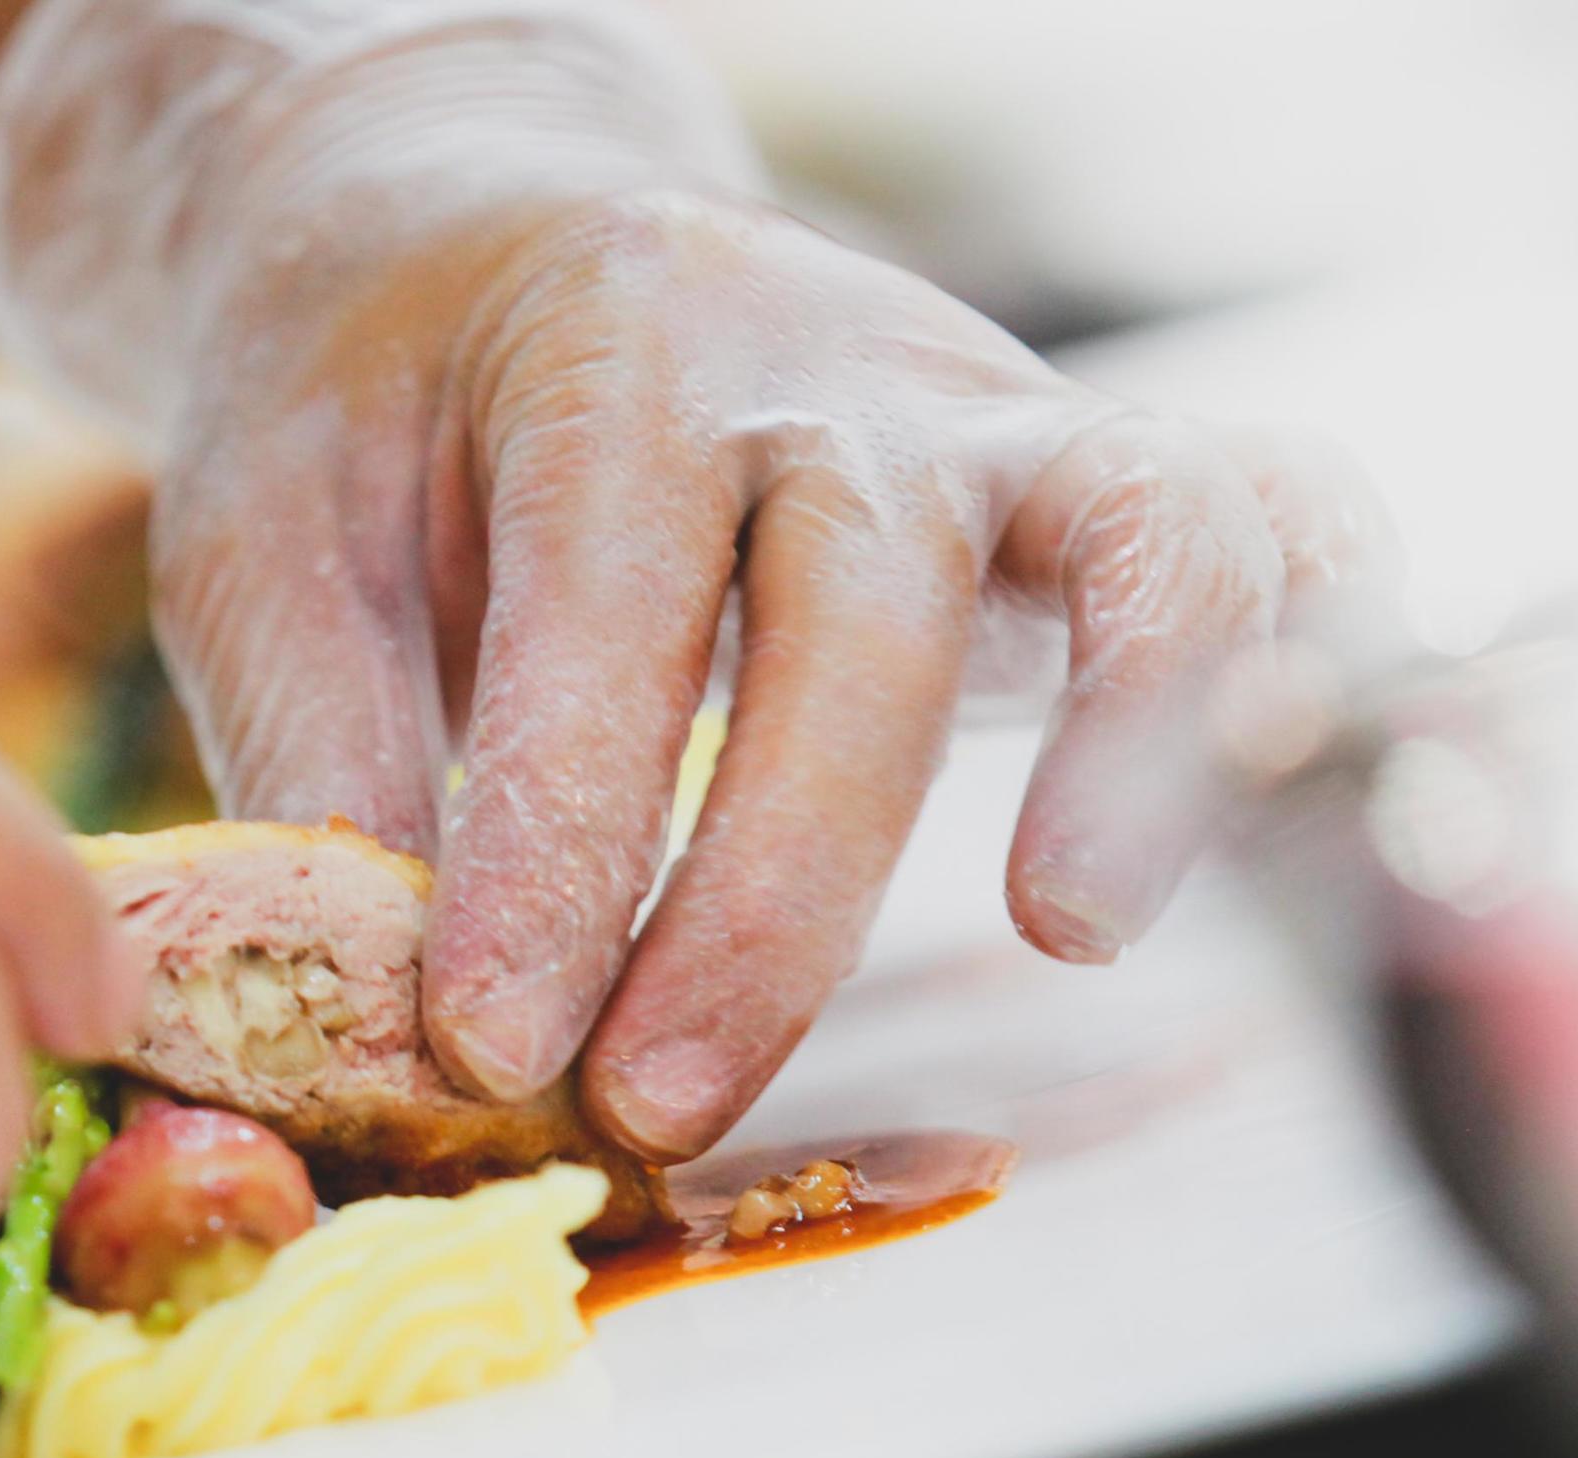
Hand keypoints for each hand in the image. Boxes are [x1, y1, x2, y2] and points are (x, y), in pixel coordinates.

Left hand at [153, 187, 1402, 1161]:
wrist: (497, 233)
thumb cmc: (380, 410)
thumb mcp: (273, 543)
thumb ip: (332, 754)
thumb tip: (390, 1018)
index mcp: (614, 350)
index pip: (610, 618)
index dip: (560, 855)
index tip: (489, 1051)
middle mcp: (836, 367)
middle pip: (869, 620)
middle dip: (771, 894)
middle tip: (656, 1104)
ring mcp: (997, 412)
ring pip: (1152, 534)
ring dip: (1142, 743)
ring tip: (1069, 938)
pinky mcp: (1094, 474)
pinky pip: (1279, 526)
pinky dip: (1303, 665)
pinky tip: (1226, 843)